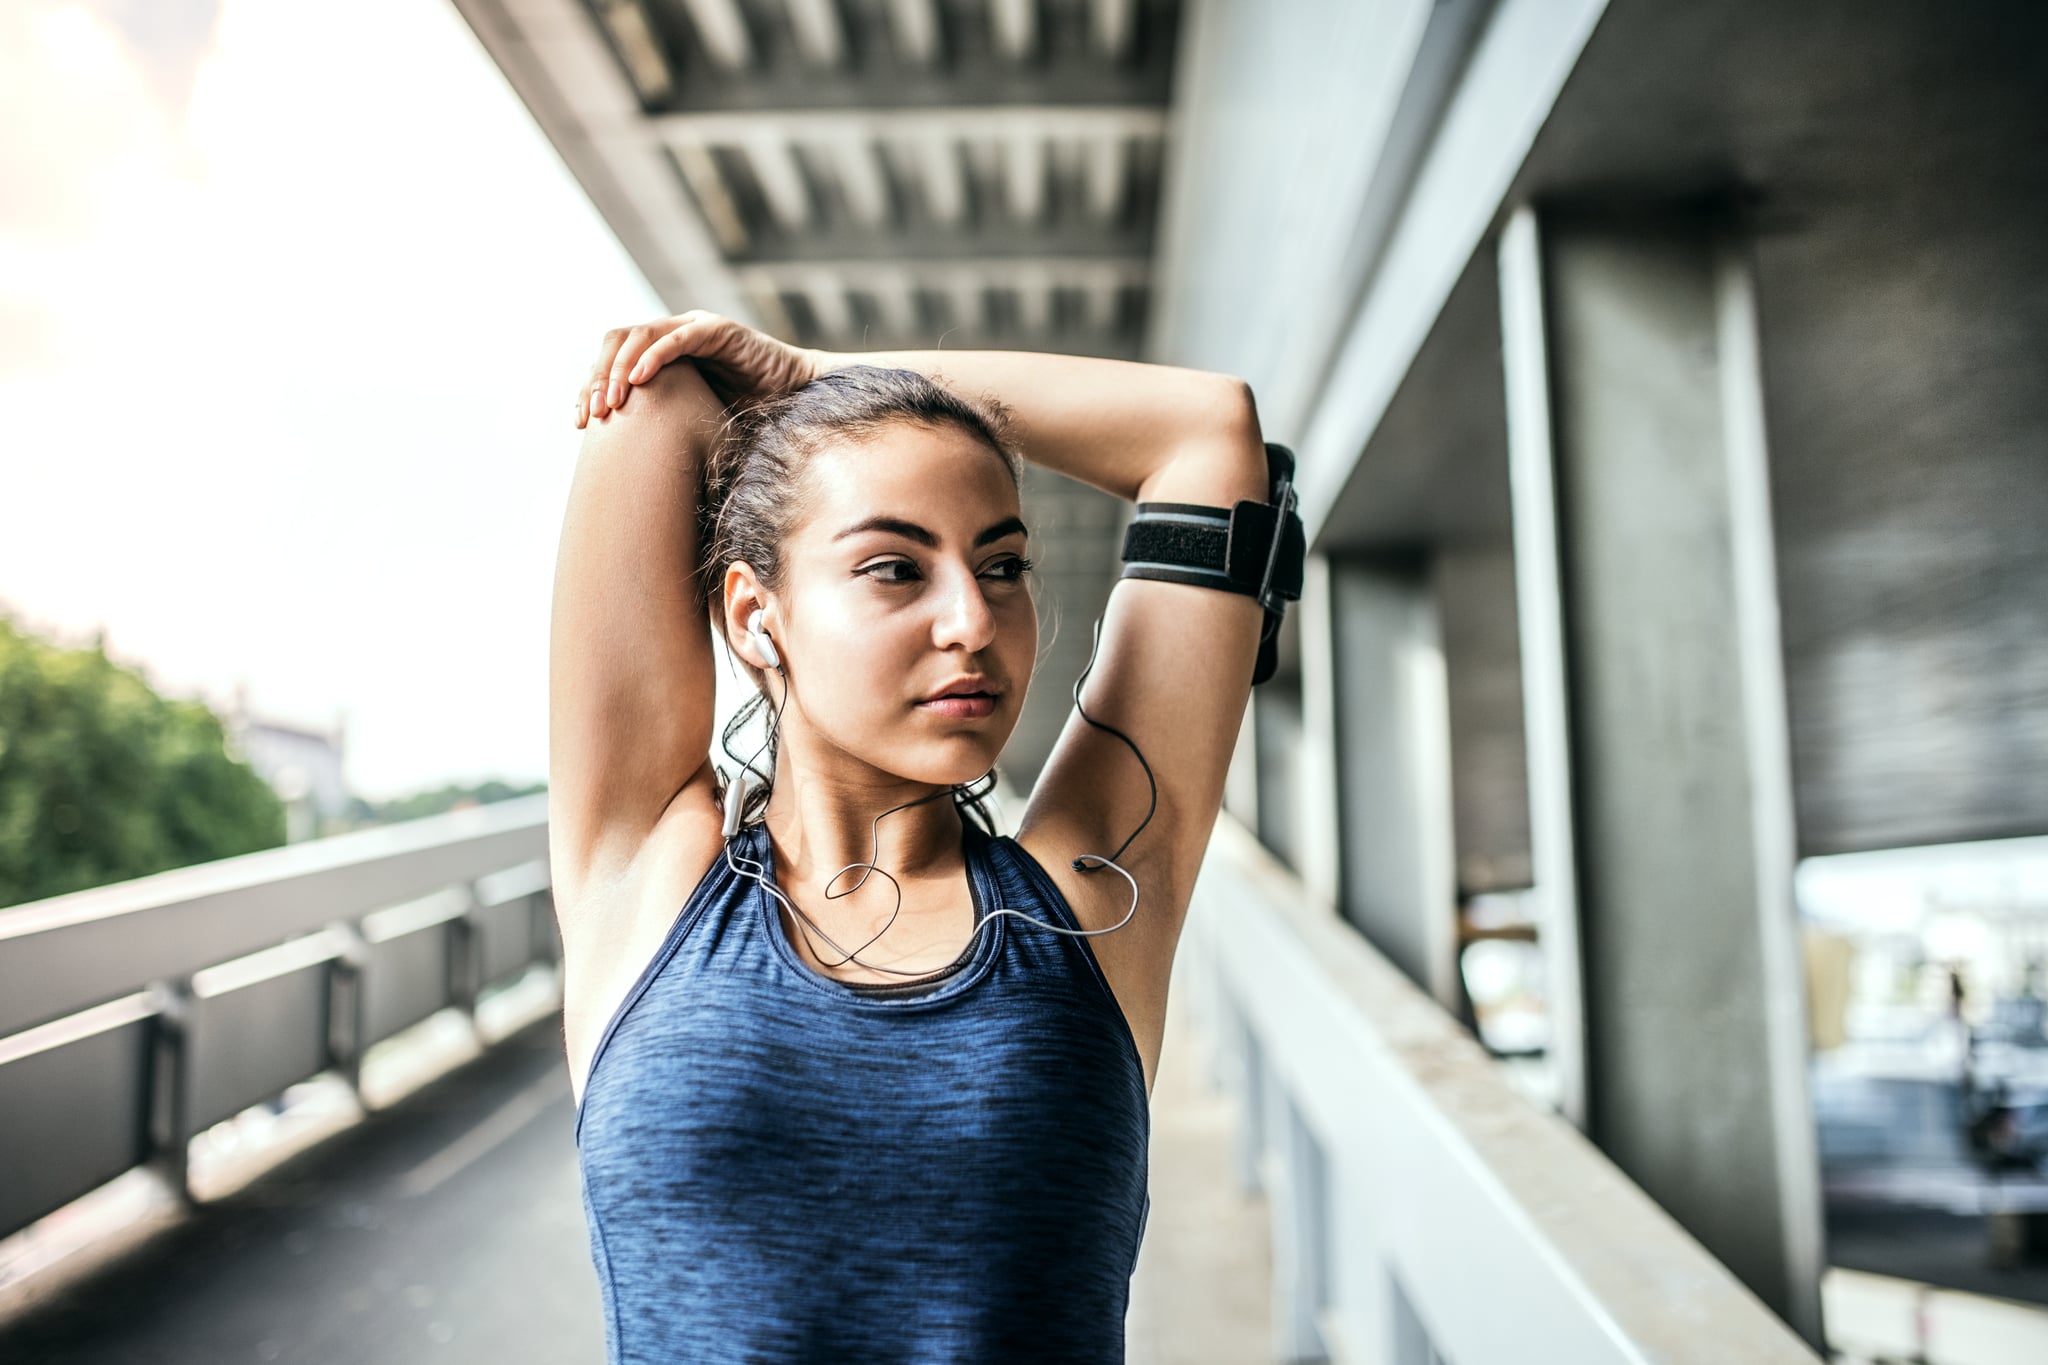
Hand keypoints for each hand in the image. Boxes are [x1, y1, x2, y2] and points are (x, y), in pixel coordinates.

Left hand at [576, 310, 823, 426]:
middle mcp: (672, 334)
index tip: (580, 422)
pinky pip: (677, 338)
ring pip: (638, 336)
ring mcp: (693, 327)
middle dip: (597, 378)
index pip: (612, 360)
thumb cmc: (748, 414)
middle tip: (592, 415)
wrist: (796, 399)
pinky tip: (639, 381)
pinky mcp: (717, 330)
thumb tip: (620, 464)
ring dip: (619, 369)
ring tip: (612, 401)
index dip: (590, 387)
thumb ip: (661, 425)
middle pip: (615, 342)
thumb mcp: (692, 422)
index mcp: (661, 354)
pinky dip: (655, 356)